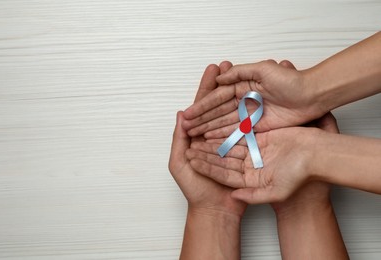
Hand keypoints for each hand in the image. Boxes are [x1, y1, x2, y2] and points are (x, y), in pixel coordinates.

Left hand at [169, 62, 246, 218]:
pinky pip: (249, 128)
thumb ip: (178, 139)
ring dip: (238, 92)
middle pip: (220, 105)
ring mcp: (232, 140)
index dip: (207, 88)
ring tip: (242, 73)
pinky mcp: (247, 149)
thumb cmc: (196, 190)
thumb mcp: (180, 164)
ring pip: (235, 113)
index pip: (203, 107)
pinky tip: (254, 96)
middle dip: (223, 85)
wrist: (217, 211)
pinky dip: (251, 112)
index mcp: (199, 135)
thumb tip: (180, 115)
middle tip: (227, 64)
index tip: (212, 70)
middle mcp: (216, 135)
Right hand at [182, 60, 324, 137]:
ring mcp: (250, 115)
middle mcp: (244, 101)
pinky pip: (238, 133)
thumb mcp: (263, 69)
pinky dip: (224, 137)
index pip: (217, 98)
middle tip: (186, 128)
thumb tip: (219, 78)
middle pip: (218, 113)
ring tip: (194, 136)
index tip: (188, 114)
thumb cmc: (290, 80)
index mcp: (243, 86)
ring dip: (209, 129)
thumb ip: (240, 73)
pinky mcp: (258, 127)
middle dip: (201, 120)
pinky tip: (211, 141)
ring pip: (225, 124)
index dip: (202, 107)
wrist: (311, 96)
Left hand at [186, 112, 338, 203]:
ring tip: (198, 128)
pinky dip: (228, 127)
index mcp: (249, 180)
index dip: (206, 166)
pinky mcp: (261, 138)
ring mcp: (254, 151)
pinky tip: (216, 121)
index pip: (222, 173)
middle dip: (205, 149)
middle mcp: (249, 166)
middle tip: (189, 141)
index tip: (191, 160)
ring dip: (214, 137)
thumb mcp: (276, 192)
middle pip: (222, 156)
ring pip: (229, 143)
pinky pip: (240, 132)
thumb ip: (254, 196)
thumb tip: (234, 196)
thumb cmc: (301, 177)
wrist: (319, 159)